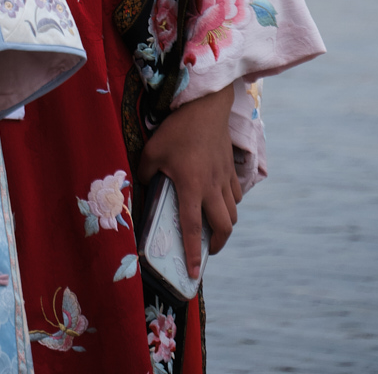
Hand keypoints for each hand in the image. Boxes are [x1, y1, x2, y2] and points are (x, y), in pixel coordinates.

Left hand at [138, 83, 241, 278]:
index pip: (193, 228)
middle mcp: (211, 187)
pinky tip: (219, 200)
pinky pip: (236, 195)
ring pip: (233, 213)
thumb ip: (145, 173)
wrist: (205, 104)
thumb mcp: (152, 150)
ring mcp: (224, 178)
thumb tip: (141, 188)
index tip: (194, 274)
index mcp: (191, 186)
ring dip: (225, 226)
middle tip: (206, 251)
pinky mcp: (231, 168)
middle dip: (217, 245)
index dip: (193, 253)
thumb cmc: (176, 128)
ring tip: (212, 228)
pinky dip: (230, 204)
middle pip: (224, 227)